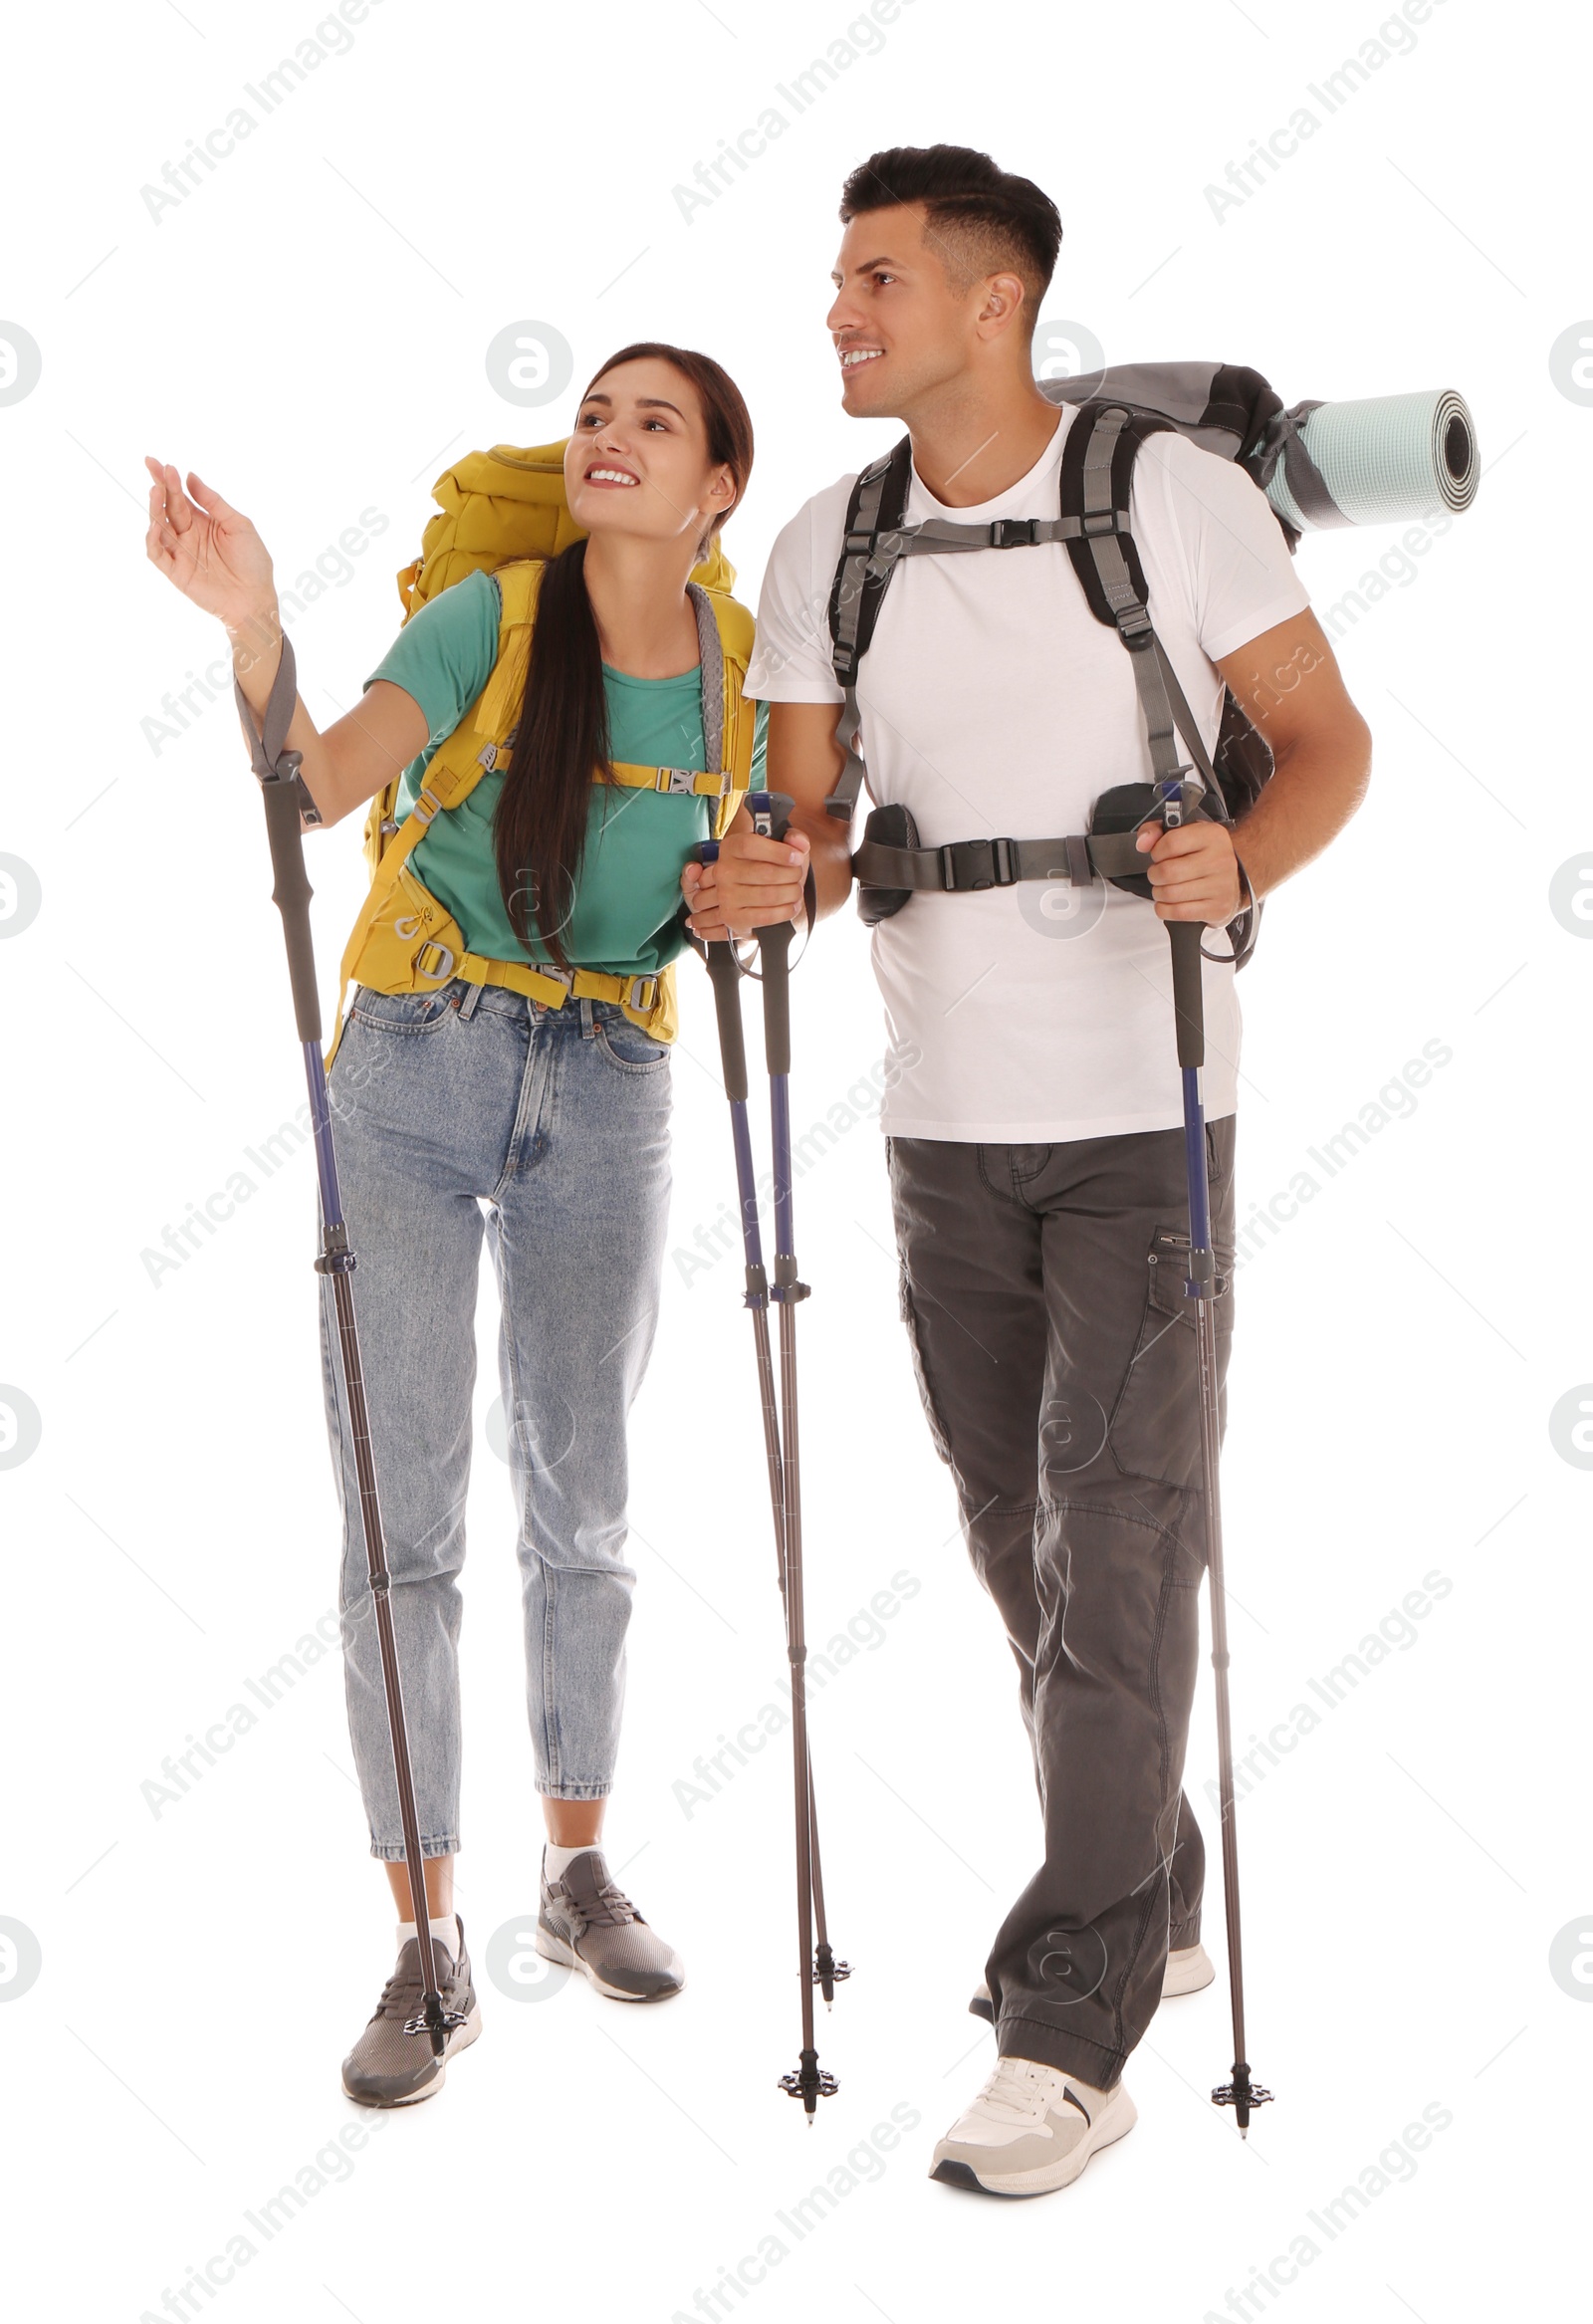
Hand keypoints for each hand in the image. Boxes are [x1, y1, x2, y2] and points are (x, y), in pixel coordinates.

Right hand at [144, 458, 277, 640]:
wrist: (256, 598)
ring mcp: (180, 553)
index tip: (160, 463)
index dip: (168, 480)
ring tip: (156, 490)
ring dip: (155, 508)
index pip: (180, 496)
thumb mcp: (238, 524)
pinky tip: (156, 525)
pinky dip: (153, 540)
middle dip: (161, 486)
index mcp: (202, 521)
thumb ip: (214, 502)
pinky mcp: (176, 573)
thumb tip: (190, 477)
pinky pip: (157, 554)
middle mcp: (188, 535)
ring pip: (159, 527)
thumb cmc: (253, 562)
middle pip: (168, 507)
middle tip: (156, 466)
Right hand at [682, 811, 809, 942]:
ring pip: (769, 896)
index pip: (750, 846)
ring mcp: (725, 896)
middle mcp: (723, 871)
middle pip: (765, 872)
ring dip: (792, 893)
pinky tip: (793, 905)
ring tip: (796, 890)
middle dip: (792, 874)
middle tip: (798, 875)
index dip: (778, 852)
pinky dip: (786, 911)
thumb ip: (794, 839)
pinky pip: (766, 916)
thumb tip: (800, 843)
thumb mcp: (782, 847)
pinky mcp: (731, 917)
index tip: (797, 857)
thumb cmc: (769, 867)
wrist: (754, 897)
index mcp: (730, 847)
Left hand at [1135, 816, 1241, 923]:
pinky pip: (1178, 912)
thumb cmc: (1203, 856)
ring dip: (1159, 892)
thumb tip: (1142, 843)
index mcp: (1212, 836)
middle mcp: (1220, 859)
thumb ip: (1156, 831)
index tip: (1158, 855)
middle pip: (1168, 872)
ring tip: (1165, 887)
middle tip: (1158, 874)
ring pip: (1170, 894)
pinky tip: (1169, 902)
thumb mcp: (1183, 833)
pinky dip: (1164, 909)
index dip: (1156, 852)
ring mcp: (1221, 886)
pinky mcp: (1217, 908)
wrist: (1233, 879)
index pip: (1171, 843)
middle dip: (1154, 875)